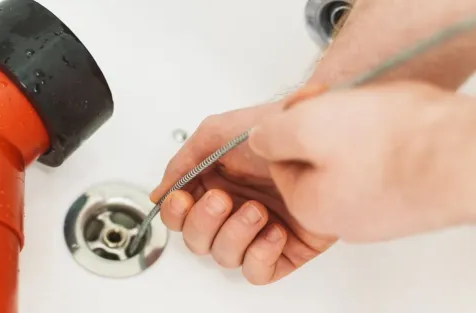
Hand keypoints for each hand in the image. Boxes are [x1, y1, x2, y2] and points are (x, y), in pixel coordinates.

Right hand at [150, 101, 335, 284]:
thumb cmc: (273, 130)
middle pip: (196, 240)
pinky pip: (257, 271)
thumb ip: (182, 163)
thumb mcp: (216, 133)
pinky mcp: (283, 249)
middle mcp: (232, 211)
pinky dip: (261, 255)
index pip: (179, 216)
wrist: (318, 138)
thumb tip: (159, 192)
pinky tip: (275, 230)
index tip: (183, 199)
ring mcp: (256, 232)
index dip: (175, 214)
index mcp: (213, 186)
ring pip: (224, 257)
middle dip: (205, 222)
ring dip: (236, 234)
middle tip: (224, 199)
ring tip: (259, 210)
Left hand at [249, 81, 475, 242]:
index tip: (312, 101)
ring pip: (344, 162)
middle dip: (321, 127)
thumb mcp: (308, 127)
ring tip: (374, 115)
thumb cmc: (391, 143)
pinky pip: (377, 168)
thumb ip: (272, 136)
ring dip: (351, 132)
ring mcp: (375, 212)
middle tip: (343, 105)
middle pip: (311, 161)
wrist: (468, 158)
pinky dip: (380, 145)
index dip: (291, 122)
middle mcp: (339, 217)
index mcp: (309, 205)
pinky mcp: (404, 200)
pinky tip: (395, 130)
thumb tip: (257, 141)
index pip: (278, 159)